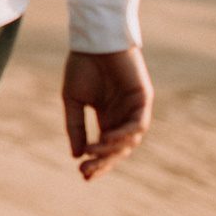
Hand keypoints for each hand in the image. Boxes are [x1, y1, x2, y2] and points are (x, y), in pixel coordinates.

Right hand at [62, 46, 152, 180]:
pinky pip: (137, 125)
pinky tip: (106, 138)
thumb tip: (76, 155)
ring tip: (92, 152)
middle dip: (102, 162)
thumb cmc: (83, 66)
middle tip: (86, 170)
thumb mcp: (73, 100)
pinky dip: (123, 135)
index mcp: (107, 118)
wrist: (94, 41)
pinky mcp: (143, 99)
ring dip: (111, 150)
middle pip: (117, 150)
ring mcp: (134, 110)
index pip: (104, 148)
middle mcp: (123, 117)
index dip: (96, 162)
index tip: (82, 174)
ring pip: (128, 141)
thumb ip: (75, 126)